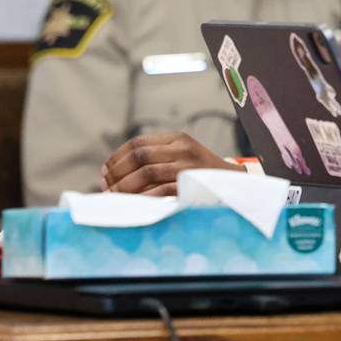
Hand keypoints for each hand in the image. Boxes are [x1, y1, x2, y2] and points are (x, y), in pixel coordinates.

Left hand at [101, 131, 240, 195]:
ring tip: (116, 196)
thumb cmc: (200, 173)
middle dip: (117, 172)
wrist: (234, 183)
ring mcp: (188, 164)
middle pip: (139, 155)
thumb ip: (155, 157)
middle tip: (107, 186)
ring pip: (146, 171)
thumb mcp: (182, 156)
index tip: (105, 171)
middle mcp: (182, 148)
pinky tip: (134, 202)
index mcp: (177, 138)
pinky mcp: (192, 182)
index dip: (116, 157)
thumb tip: (111, 173)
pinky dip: (143, 197)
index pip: (137, 142)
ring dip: (125, 186)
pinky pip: (160, 189)